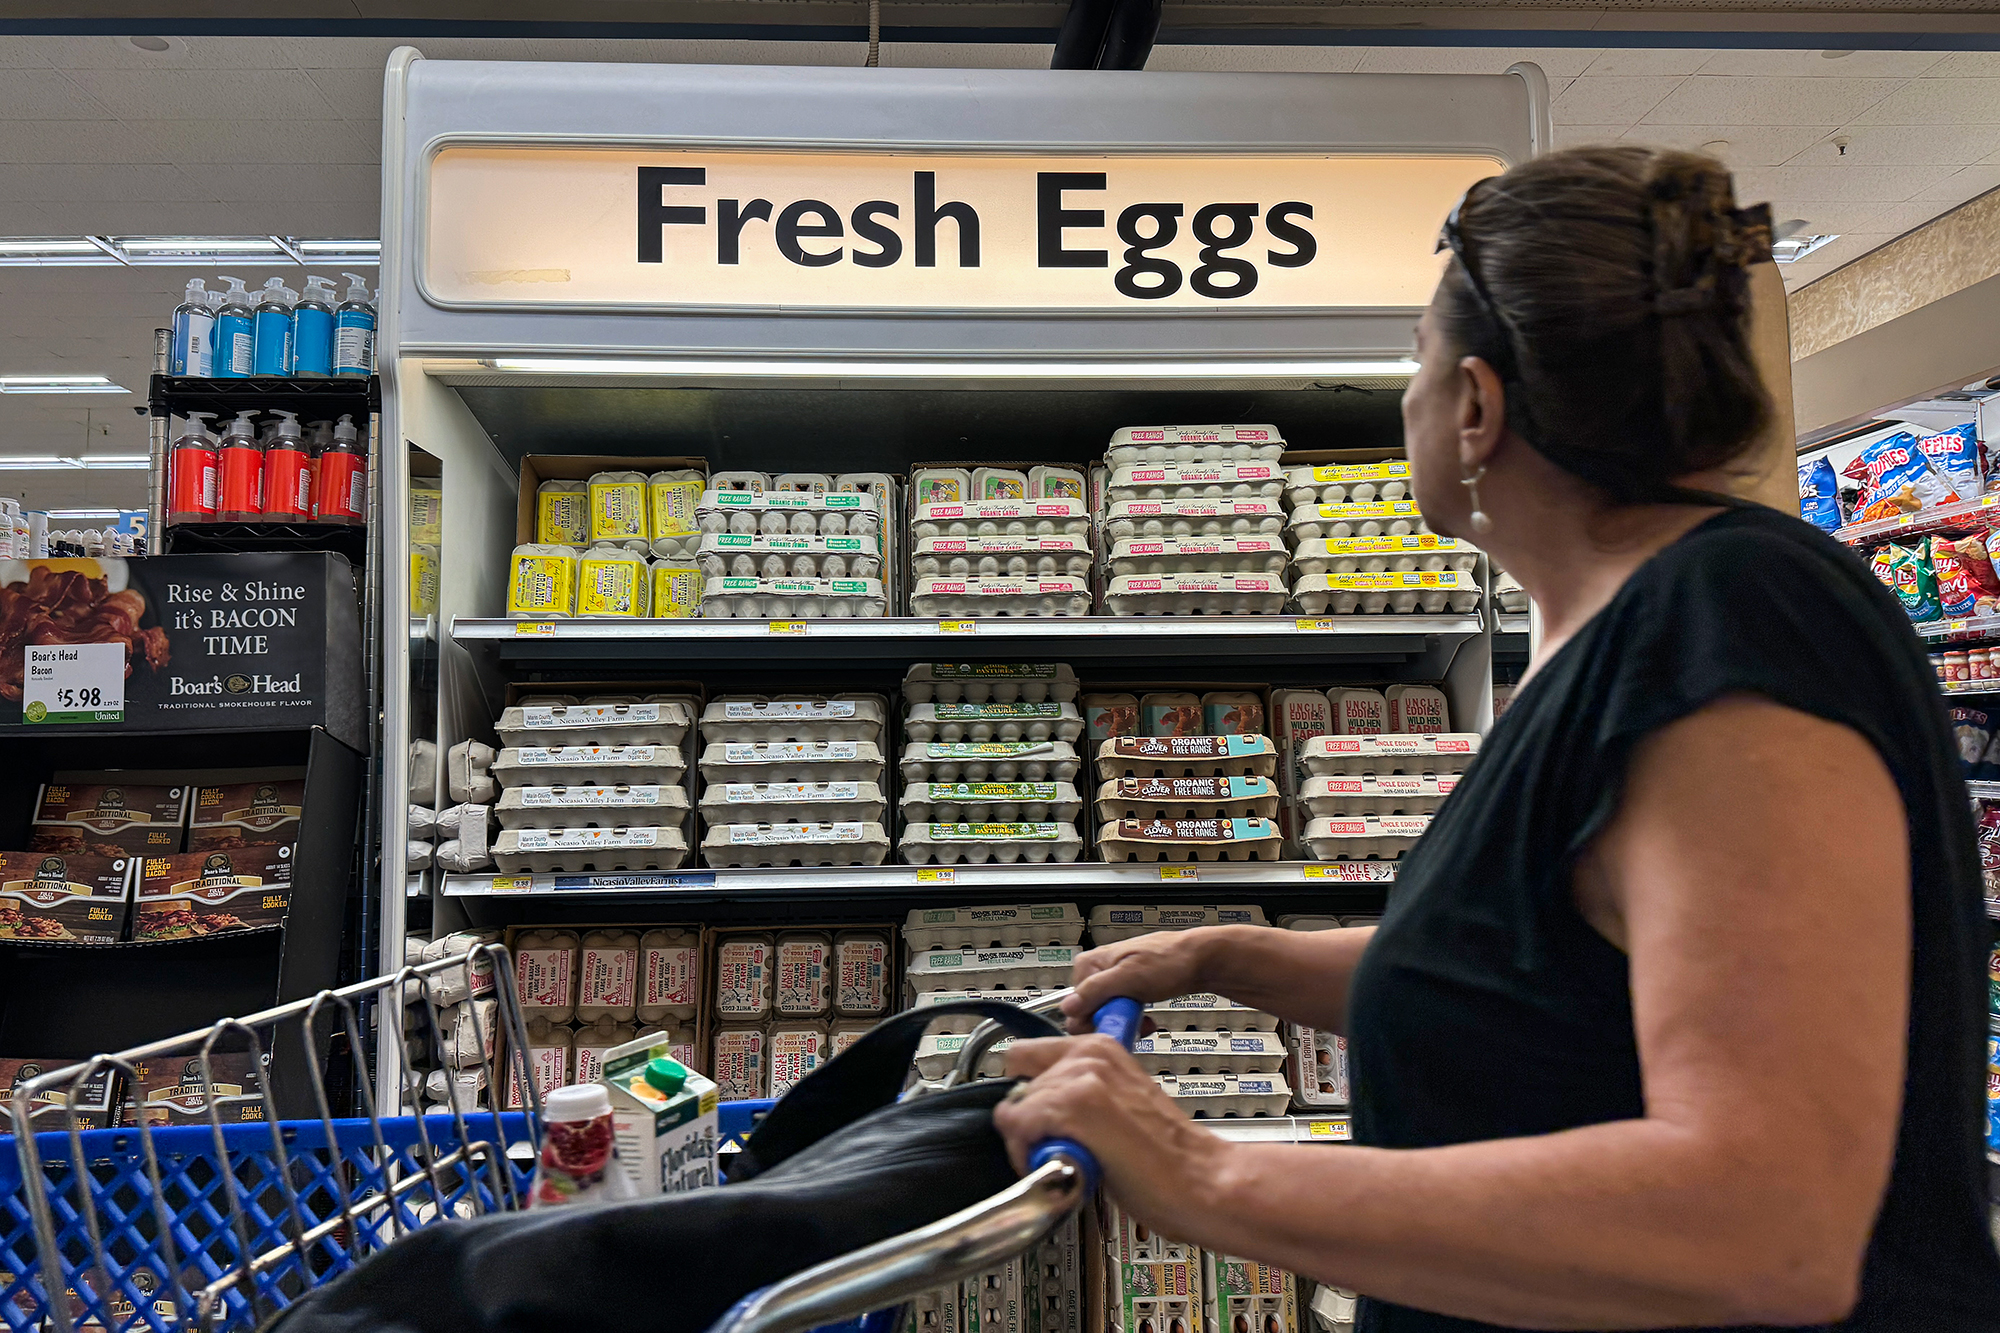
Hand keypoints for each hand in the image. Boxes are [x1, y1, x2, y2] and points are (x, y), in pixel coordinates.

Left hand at [993, 1036, 1225, 1229]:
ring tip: (1067, 1160)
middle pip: (1016, 1084)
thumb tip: (1041, 1105)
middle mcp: (1088, 1054)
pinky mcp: (1075, 1106)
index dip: (1028, 1094)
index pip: (1025, 1055)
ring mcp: (1081, 1078)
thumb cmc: (1167, 1156)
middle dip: (1026, 1120)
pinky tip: (1064, 1166)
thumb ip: (1082, 1092)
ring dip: (1028, 1141)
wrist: (1201, 1181)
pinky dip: (1029, 1155)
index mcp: (1100, 1048)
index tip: (1041, 1120)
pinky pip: (1018, 1126)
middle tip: (1055, 1147)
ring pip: (1014, 1107)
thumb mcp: (1119, 1102)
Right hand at [1061, 928, 1225, 1033]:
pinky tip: (1146, 1021)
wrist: (1200, 961)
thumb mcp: (1129, 977)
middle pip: (1089, 1011)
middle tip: (1132, 1022)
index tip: (1113, 1024)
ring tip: (1143, 1022)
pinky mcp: (1128, 990)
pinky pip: (1121, 1013)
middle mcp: (1098, 971)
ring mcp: (1113, 981)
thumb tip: (1068, 1007)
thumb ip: (1096, 991)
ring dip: (1124, 1023)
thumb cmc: (1169, 961)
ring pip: (1107, 1014)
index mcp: (1090, 963)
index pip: (1073, 1005)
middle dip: (1111, 1022)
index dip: (1093, 1020)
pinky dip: (1133, 1021)